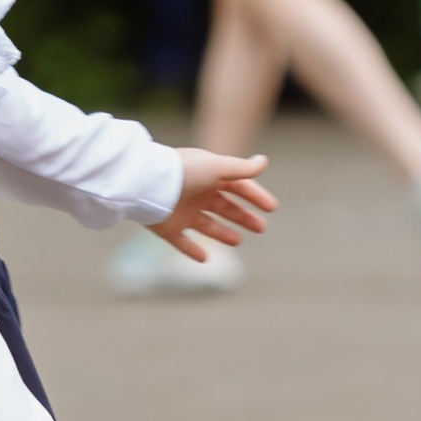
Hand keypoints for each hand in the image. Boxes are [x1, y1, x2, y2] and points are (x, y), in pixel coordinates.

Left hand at [150, 145, 273, 260]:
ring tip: (238, 241)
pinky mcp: (168, 228)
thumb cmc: (185, 172)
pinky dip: (192, 251)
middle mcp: (196, 194)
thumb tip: (264, 162)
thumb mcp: (217, 167)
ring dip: (223, 233)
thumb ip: (241, 169)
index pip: (237, 186)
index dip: (255, 196)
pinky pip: (182, 242)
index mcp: (208, 176)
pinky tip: (205, 259)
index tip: (271, 208)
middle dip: (243, 216)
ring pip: (207, 225)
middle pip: (225, 207)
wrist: (149, 185)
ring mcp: (182, 212)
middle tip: (261, 227)